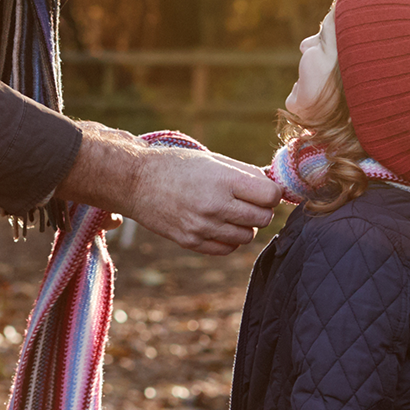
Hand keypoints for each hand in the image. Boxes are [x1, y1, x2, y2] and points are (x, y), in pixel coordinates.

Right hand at [129, 144, 280, 256]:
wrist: (135, 181)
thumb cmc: (177, 166)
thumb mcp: (213, 160)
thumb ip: (245, 174)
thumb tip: (273, 186)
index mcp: (223, 180)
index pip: (270, 196)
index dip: (272, 193)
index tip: (264, 190)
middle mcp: (215, 205)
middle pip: (263, 219)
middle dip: (261, 210)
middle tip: (248, 201)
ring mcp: (202, 227)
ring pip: (247, 237)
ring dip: (244, 226)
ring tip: (230, 213)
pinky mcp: (190, 242)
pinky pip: (227, 249)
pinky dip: (229, 239)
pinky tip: (218, 225)